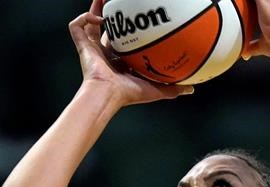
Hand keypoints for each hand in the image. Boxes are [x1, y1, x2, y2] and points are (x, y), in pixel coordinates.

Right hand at [69, 5, 191, 105]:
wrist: (108, 95)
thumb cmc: (129, 95)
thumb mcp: (156, 90)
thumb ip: (173, 88)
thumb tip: (192, 88)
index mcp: (119, 60)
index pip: (123, 40)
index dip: (128, 30)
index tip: (137, 20)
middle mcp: (104, 52)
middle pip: (107, 27)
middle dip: (111, 13)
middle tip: (118, 2)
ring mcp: (91, 48)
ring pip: (89, 21)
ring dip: (95, 7)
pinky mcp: (81, 45)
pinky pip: (77, 26)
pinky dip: (85, 18)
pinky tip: (98, 17)